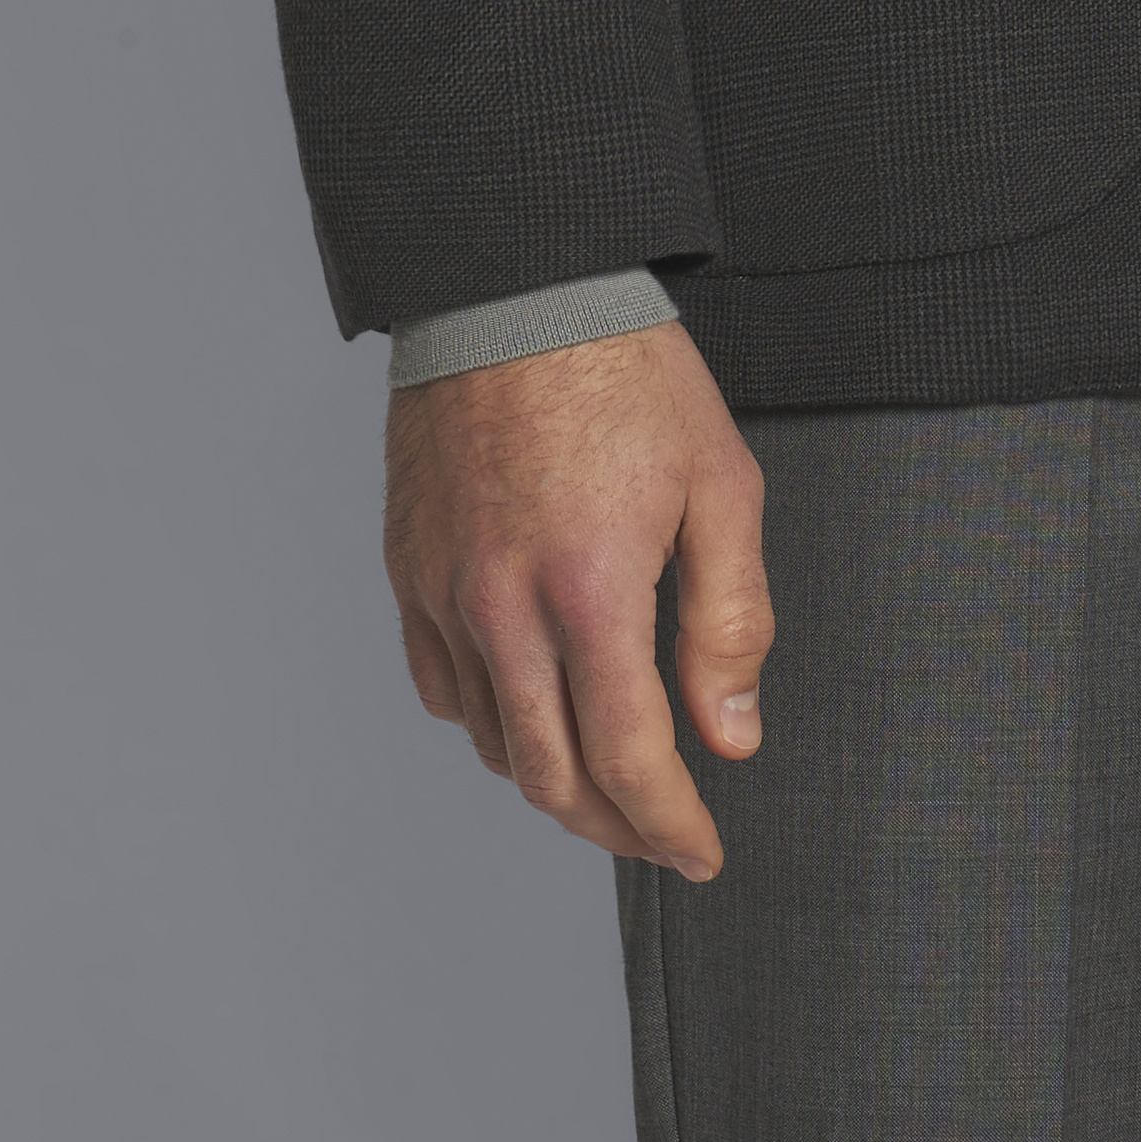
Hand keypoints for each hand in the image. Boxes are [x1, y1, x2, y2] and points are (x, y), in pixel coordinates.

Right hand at [382, 319, 771, 880]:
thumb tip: (731, 734)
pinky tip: (532, 709)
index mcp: (590, 589)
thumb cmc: (629, 372)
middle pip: (551, 776)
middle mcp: (504, 607)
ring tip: (608, 778)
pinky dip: (490, 722)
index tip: (702, 853)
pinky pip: (441, 686)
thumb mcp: (721, 483)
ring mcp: (446, 592)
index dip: (670, 826)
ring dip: (553, 781)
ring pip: (492, 742)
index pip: (628, 759)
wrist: (518, 288)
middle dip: (614, 827)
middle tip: (662, 834)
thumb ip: (730, 620)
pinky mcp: (409, 570)